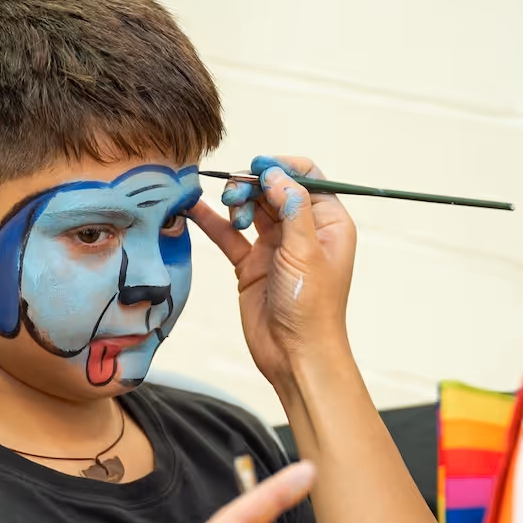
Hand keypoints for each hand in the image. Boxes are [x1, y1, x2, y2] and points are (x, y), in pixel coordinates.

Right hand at [189, 155, 357, 400]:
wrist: (295, 354)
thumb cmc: (311, 307)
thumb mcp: (305, 250)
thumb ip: (291, 207)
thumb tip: (274, 173)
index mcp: (328, 222)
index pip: (307, 177)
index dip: (281, 168)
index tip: (257, 168)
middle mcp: (302, 230)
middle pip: (274, 189)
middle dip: (252, 185)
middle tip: (235, 194)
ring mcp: (275, 247)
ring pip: (251, 209)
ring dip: (235, 201)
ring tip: (227, 208)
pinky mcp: (251, 265)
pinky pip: (230, 235)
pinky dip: (213, 222)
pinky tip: (194, 208)